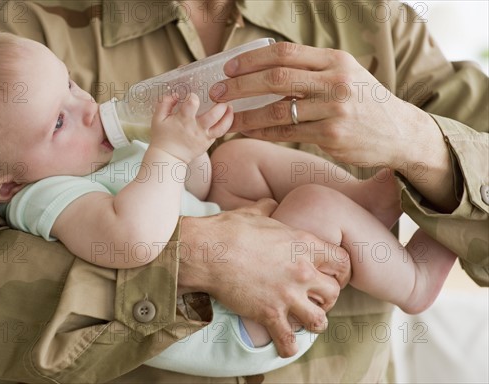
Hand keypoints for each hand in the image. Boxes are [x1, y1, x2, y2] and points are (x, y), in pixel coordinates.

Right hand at [150, 93, 232, 162]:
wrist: (168, 156)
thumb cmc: (162, 136)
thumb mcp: (158, 118)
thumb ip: (165, 103)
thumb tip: (176, 94)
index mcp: (183, 120)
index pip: (192, 103)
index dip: (193, 96)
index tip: (191, 97)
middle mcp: (196, 128)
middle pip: (214, 115)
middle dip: (220, 104)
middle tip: (221, 98)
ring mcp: (204, 137)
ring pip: (222, 126)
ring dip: (228, 115)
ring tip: (229, 107)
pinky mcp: (208, 143)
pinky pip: (221, 133)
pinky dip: (225, 124)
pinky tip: (226, 116)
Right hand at [178, 198, 350, 357]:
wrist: (207, 252)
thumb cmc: (228, 229)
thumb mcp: (254, 213)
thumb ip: (269, 208)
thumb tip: (271, 203)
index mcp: (303, 244)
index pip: (342, 262)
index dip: (341, 272)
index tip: (333, 276)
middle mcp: (302, 271)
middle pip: (335, 293)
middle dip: (327, 298)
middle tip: (315, 299)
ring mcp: (287, 295)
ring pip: (319, 320)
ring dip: (313, 322)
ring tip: (303, 321)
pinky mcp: (269, 314)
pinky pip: (289, 340)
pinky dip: (288, 346)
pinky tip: (284, 345)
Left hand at [210, 42, 444, 169]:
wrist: (400, 132)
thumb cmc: (366, 101)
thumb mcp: (345, 73)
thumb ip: (312, 68)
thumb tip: (266, 68)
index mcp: (335, 60)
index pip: (284, 53)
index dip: (251, 60)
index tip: (228, 68)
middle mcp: (335, 81)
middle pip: (276, 78)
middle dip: (240, 85)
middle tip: (217, 92)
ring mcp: (334, 110)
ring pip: (278, 111)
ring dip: (246, 115)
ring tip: (226, 118)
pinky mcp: (332, 136)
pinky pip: (288, 134)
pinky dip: (263, 133)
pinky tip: (248, 132)